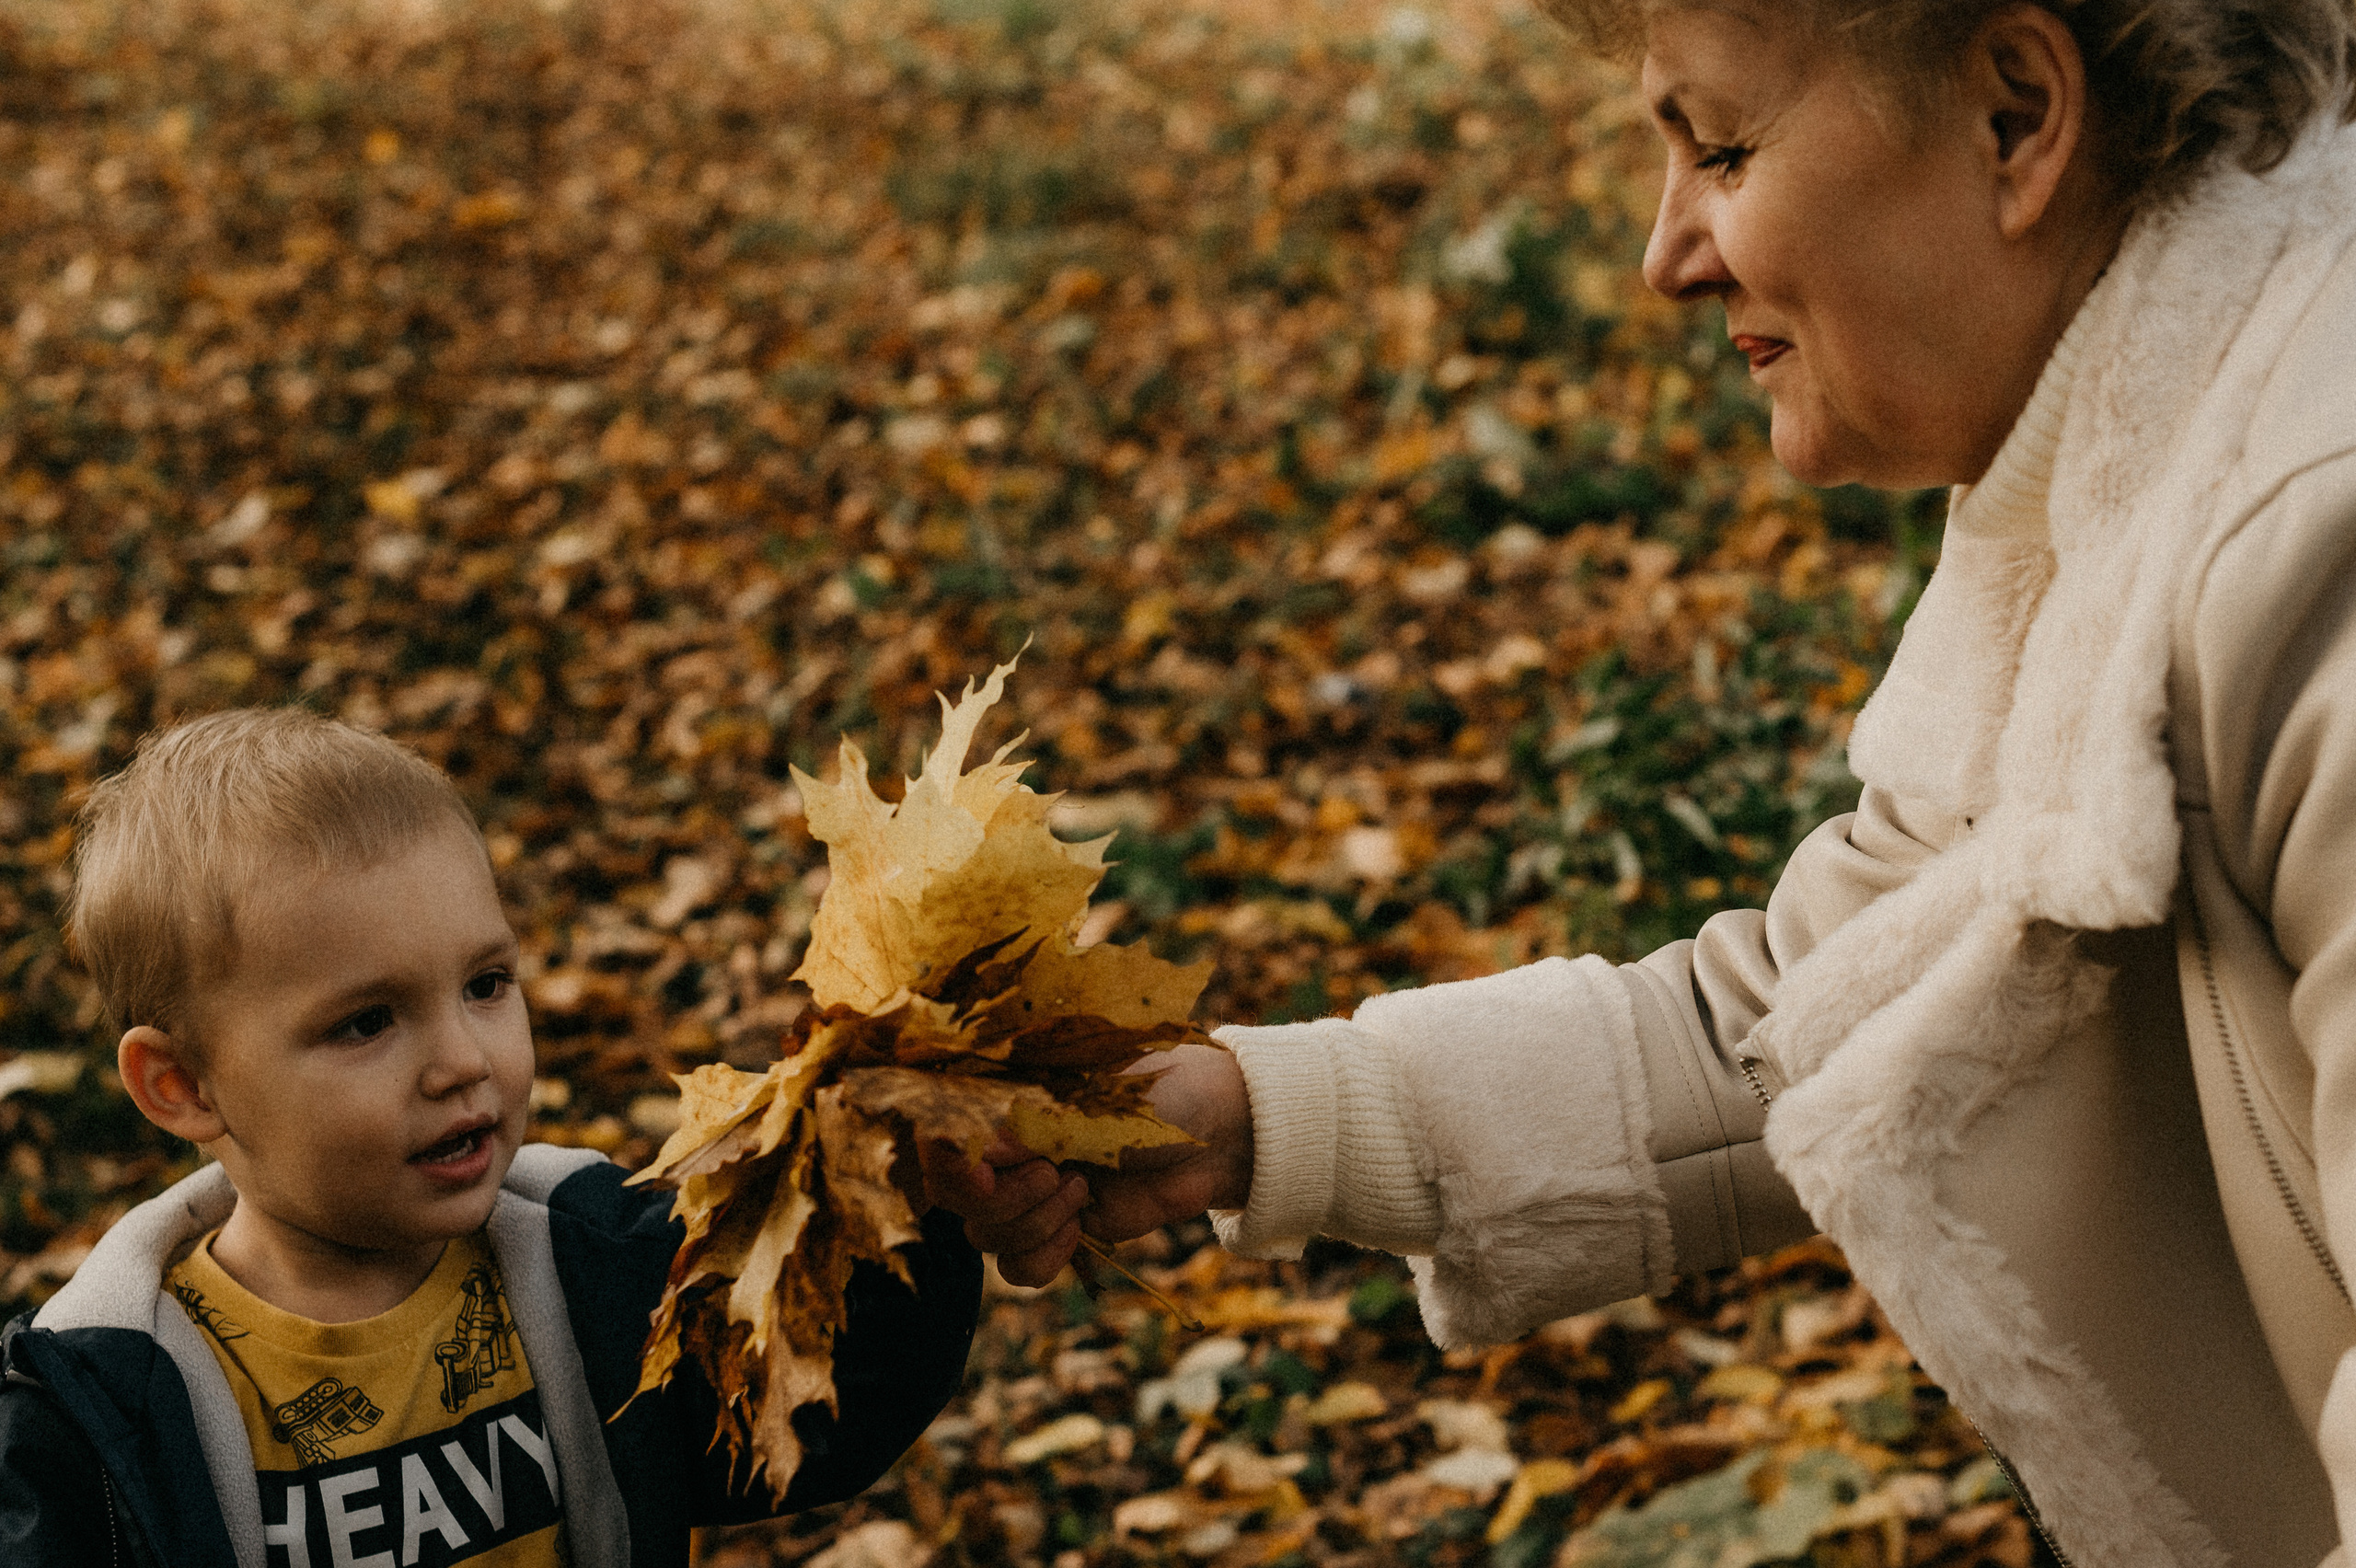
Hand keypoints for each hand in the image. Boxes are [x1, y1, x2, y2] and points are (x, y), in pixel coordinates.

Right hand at [917, 1040, 1255, 1286]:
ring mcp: (1022, 1192)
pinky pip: (1017, 1268)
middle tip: (1061, 1172)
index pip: (936, 1135)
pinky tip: (1079, 1228)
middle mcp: (1000, 1147)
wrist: (1214, 1134)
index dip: (951, 1165)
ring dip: (1034, 1223)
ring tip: (1082, 1189)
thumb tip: (974, 1151)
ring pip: (984, 1238)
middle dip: (1007, 1197)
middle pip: (953, 1199)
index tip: (987, 1174)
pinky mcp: (1051, 1231)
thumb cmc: (1155, 1094)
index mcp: (999, 1098)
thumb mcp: (1093, 1101)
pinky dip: (1045, 1256)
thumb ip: (1032, 1127)